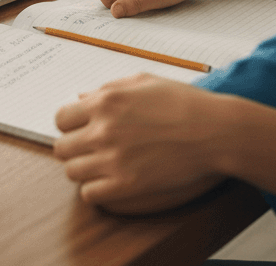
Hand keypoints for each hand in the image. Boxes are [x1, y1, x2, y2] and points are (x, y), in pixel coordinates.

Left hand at [53, 74, 226, 212]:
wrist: (214, 131)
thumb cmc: (183, 102)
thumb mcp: (143, 81)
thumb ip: (108, 88)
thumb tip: (82, 98)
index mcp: (106, 101)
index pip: (61, 118)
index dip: (70, 124)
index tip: (80, 128)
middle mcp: (103, 129)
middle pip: (62, 148)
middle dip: (73, 147)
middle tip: (90, 148)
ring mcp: (113, 159)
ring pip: (72, 172)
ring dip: (84, 169)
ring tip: (102, 165)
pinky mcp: (126, 185)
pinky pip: (90, 193)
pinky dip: (97, 189)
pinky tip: (111, 180)